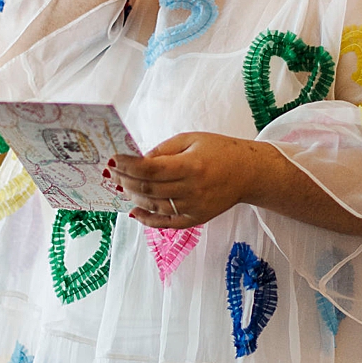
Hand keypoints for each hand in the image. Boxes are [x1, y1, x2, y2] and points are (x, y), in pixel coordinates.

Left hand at [111, 131, 267, 227]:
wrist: (249, 173)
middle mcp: (192, 189)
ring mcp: (194, 207)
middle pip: (148, 189)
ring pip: (153, 206)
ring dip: (133, 197)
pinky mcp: (196, 219)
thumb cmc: (220, 151)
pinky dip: (147, 219)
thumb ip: (164, 150)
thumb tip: (137, 161)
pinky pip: (165, 223)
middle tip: (112, 173)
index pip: (150, 168)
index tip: (113, 160)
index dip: (127, 165)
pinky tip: (134, 211)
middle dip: (125, 180)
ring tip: (122, 187)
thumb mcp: (192, 139)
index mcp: (191, 165)